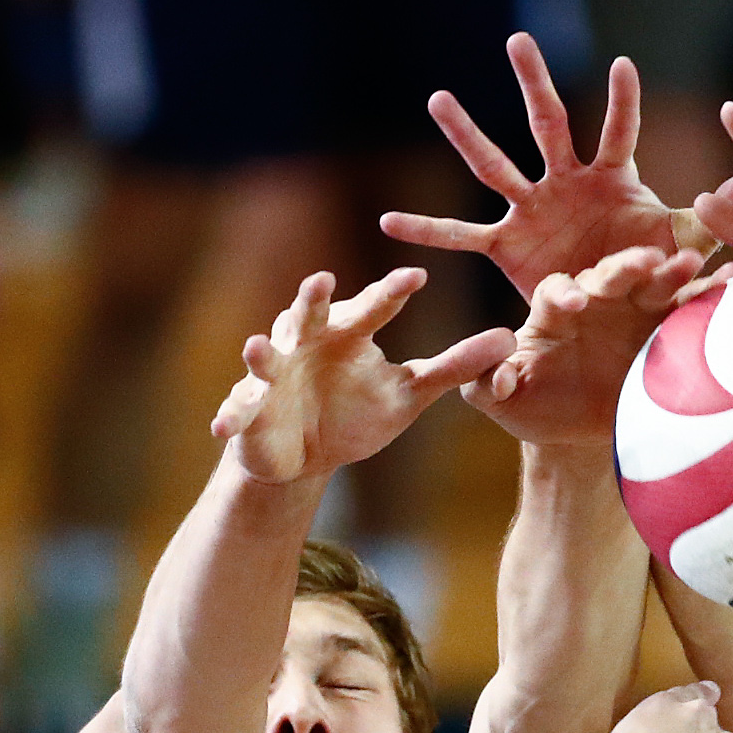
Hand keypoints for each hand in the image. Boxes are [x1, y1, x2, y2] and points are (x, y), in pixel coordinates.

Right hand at [209, 270, 515, 483]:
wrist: (305, 455)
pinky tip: (222, 426)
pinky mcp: (249, 409)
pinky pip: (238, 412)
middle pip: (311, 316)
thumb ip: (454, 366)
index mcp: (348, 334)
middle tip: (323, 282)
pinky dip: (231, 417)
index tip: (418, 276)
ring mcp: (274, 375)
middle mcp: (307, 344)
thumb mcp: (410, 392)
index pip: (374, 308)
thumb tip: (510, 339)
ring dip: (261, 354)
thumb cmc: (358, 410)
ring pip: (265, 360)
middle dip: (313, 300)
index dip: (392, 293)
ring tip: (256, 346)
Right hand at [385, 36, 692, 300]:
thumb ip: (714, 214)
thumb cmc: (652, 272)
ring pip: (497, 165)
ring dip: (469, 134)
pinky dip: (429, 231)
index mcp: (612, 179)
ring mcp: (533, 209)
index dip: (623, 103)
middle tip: (519, 41)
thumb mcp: (685, 244)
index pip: (619, 132)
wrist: (617, 321)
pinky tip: (388, 223)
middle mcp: (567, 184)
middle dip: (536, 84)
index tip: (623, 64)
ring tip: (439, 98)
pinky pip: (463, 235)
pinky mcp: (509, 246)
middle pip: (549, 125)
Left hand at [462, 243, 707, 445]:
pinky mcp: (668, 329)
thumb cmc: (536, 407)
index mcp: (552, 311)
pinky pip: (691, 307)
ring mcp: (635, 311)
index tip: (573, 305)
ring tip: (691, 264)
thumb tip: (495, 376)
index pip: (555, 290)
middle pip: (609, 275)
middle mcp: (596, 301)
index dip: (563, 293)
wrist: (579, 429)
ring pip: (653, 283)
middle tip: (644, 262)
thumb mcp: (501, 403)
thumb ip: (484, 384)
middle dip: (625, 267)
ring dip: (672, 271)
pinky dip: (711, 292)